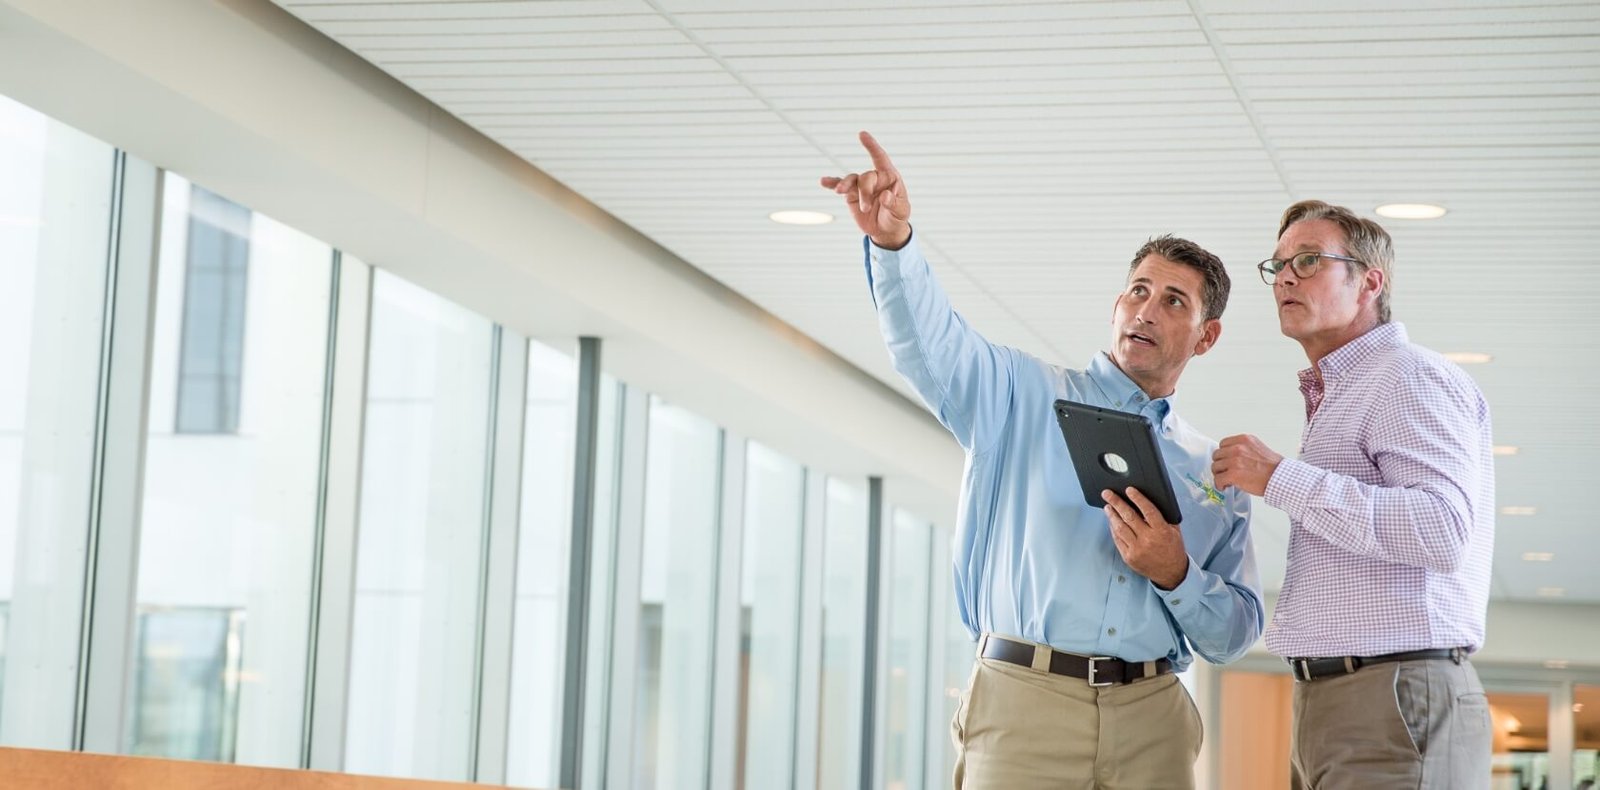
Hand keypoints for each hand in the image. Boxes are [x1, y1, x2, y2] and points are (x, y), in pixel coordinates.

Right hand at [819, 131, 911, 249]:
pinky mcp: (851, 195)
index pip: (880, 158)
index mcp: (890, 177)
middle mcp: (875, 178)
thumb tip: (885, 196)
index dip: (872, 147)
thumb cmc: (897, 217)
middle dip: (864, 192)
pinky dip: (832, 183)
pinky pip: (841, 187)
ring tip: (839, 191)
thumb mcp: (901, 211)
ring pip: (851, 180)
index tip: (862, 134)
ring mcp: (862, 186)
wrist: (885, 230)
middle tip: (865, 208)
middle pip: (866, 177)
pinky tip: (823, 181)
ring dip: (845, 185)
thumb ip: (894, 203)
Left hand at [1102, 487, 1188, 590]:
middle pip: (1129, 517)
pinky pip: (1117, 539)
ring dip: (1112, 515)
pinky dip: (1113, 529)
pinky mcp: (1128, 557)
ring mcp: (1136, 549)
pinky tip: (1111, 521)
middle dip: (1117, 502)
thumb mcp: (1174, 531)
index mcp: (1161, 531)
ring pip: (1120, 528)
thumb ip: (1164, 517)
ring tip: (1108, 506)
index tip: (1129, 490)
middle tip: (1108, 494)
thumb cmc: (1173, 549)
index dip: (1138, 498)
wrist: (1171, 573)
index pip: (1148, 510)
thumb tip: (1150, 500)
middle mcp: (1148, 540)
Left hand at [1212, 434, 1282, 496]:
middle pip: (1217, 455)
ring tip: (1226, 479)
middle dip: (1220, 464)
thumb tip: (1232, 455)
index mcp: (1244, 440)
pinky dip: (1219, 484)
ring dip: (1219, 474)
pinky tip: (1224, 486)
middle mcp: (1238, 448)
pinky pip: (1218, 479)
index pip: (1223, 444)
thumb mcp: (1258, 448)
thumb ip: (1244, 449)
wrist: (1280, 478)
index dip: (1224, 454)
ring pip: (1215, 467)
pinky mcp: (1233, 474)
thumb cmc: (1273, 467)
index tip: (1226, 460)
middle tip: (1225, 471)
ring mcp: (1234, 461)